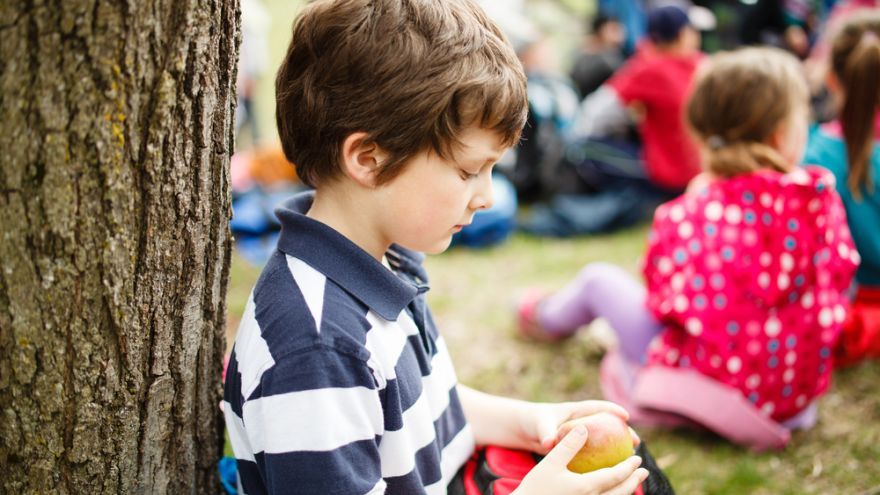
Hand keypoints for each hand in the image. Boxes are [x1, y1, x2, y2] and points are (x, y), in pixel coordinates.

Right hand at [513, 425, 647, 494]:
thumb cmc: (535, 487)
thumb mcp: (550, 462)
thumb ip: (569, 444)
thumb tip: (584, 427)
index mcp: (586, 487)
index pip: (615, 476)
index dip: (629, 467)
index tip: (638, 458)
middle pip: (620, 492)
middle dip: (633, 481)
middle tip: (642, 470)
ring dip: (626, 491)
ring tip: (631, 483)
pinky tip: (611, 493)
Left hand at [522, 400, 632, 454]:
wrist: (524, 429)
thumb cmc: (532, 421)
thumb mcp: (540, 425)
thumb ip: (546, 432)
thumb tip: (550, 443)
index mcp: (575, 411)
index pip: (597, 407)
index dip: (612, 409)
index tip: (626, 416)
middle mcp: (581, 421)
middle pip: (607, 424)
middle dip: (623, 430)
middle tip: (636, 441)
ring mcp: (580, 434)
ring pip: (603, 439)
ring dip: (617, 446)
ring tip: (630, 457)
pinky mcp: (577, 446)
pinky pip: (594, 452)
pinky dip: (603, 459)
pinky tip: (611, 471)